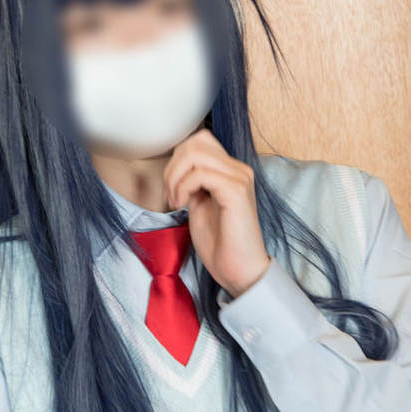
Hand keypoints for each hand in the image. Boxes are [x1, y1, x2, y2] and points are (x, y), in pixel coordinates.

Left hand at [163, 129, 271, 298]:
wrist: (238, 271)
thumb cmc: (220, 243)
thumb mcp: (200, 204)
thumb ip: (192, 182)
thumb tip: (176, 167)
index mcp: (231, 171)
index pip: (200, 140)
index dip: (177, 158)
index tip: (171, 188)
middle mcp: (239, 169)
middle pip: (195, 142)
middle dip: (172, 167)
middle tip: (171, 195)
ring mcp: (239, 179)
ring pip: (195, 154)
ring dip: (175, 178)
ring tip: (176, 202)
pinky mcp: (236, 192)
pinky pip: (201, 174)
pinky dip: (183, 187)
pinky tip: (183, 206)